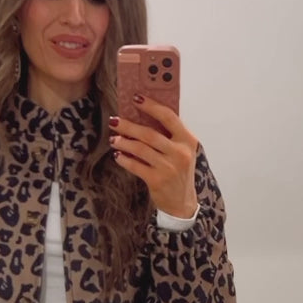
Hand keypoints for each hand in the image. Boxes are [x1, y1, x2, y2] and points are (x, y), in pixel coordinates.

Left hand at [109, 97, 197, 218]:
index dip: (151, 106)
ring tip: (114, 139)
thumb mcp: (181, 152)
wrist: (182, 203)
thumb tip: (141, 117)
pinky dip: (124, 159)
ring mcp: (169, 167)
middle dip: (129, 126)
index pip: (169, 117)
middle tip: (114, 121)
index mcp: (188, 140)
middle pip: (149, 133)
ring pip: (140, 149)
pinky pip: (135, 166)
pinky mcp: (157, 180)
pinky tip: (118, 155)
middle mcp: (180, 153)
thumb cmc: (179, 173)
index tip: (136, 98)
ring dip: (124, 142)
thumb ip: (169, 136)